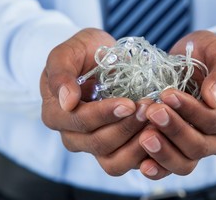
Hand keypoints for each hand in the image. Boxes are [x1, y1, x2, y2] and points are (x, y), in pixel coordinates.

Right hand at [40, 28, 148, 175]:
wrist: (103, 57)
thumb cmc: (83, 52)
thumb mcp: (68, 52)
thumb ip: (61, 72)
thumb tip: (67, 102)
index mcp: (56, 113)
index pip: (79, 121)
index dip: (104, 114)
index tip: (129, 104)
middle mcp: (72, 135)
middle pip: (98, 143)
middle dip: (126, 127)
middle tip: (148, 108)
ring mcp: (94, 145)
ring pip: (113, 161)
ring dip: (137, 144)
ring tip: (155, 121)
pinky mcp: (115, 151)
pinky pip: (127, 163)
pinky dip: (144, 155)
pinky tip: (159, 136)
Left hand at [138, 30, 215, 179]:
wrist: (195, 60)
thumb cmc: (212, 55)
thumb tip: (213, 99)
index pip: (215, 122)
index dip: (191, 112)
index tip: (168, 95)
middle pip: (199, 146)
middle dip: (174, 130)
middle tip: (152, 112)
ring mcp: (198, 145)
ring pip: (185, 163)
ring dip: (164, 153)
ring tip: (144, 137)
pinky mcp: (178, 148)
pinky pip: (170, 166)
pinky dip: (158, 168)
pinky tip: (143, 165)